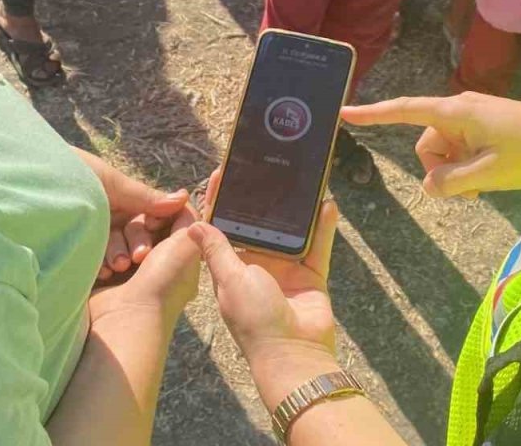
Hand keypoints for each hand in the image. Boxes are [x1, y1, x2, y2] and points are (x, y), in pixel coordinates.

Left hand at [76, 149, 190, 280]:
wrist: (24, 175)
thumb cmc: (67, 170)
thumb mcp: (108, 181)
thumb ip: (143, 195)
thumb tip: (182, 199)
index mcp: (119, 198)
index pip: (145, 219)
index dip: (148, 232)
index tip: (149, 247)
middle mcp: (107, 215)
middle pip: (131, 237)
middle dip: (132, 247)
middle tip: (130, 259)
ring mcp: (89, 231)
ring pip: (112, 251)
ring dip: (114, 258)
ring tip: (111, 266)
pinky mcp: (72, 246)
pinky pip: (91, 258)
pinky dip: (96, 265)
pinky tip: (97, 272)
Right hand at [90, 213, 202, 328]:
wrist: (125, 318)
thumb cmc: (161, 283)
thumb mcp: (185, 244)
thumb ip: (188, 217)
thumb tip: (182, 198)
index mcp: (174, 252)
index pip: (159, 218)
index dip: (154, 215)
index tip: (152, 221)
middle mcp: (151, 259)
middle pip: (135, 223)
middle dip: (135, 234)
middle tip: (140, 256)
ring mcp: (125, 267)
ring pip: (114, 233)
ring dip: (116, 247)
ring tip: (120, 267)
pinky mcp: (102, 272)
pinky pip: (97, 247)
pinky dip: (100, 256)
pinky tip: (106, 272)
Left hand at [190, 169, 336, 363]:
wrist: (293, 354)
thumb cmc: (254, 321)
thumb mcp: (230, 280)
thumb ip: (217, 250)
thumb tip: (193, 224)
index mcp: (232, 266)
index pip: (223, 226)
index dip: (221, 201)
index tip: (221, 173)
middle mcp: (259, 264)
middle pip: (260, 224)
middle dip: (262, 199)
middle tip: (265, 167)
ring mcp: (286, 269)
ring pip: (291, 230)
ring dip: (295, 208)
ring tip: (299, 179)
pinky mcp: (311, 275)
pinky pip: (318, 245)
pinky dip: (323, 227)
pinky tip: (327, 205)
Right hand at [341, 93, 520, 197]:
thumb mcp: (488, 174)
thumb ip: (450, 182)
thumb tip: (428, 186)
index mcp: (456, 112)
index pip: (404, 111)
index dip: (372, 114)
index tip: (344, 114)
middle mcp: (459, 108)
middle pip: (426, 143)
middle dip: (439, 169)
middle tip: (470, 191)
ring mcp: (472, 115)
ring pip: (443, 149)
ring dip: (456, 171)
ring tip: (484, 185)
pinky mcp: (484, 123)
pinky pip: (460, 146)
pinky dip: (467, 164)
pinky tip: (489, 176)